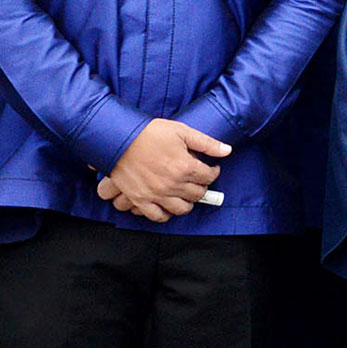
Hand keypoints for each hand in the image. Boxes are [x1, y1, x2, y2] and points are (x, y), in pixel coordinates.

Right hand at [95, 118, 228, 222]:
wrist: (119, 138)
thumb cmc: (150, 133)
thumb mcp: (182, 131)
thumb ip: (207, 143)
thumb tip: (227, 150)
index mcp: (185, 167)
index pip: (209, 177)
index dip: (213, 172)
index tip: (211, 169)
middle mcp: (173, 184)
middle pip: (197, 194)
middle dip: (201, 187)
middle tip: (198, 180)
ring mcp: (157, 194)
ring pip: (181, 208)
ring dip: (187, 203)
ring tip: (186, 194)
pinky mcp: (141, 199)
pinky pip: (158, 216)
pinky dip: (166, 214)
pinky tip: (168, 206)